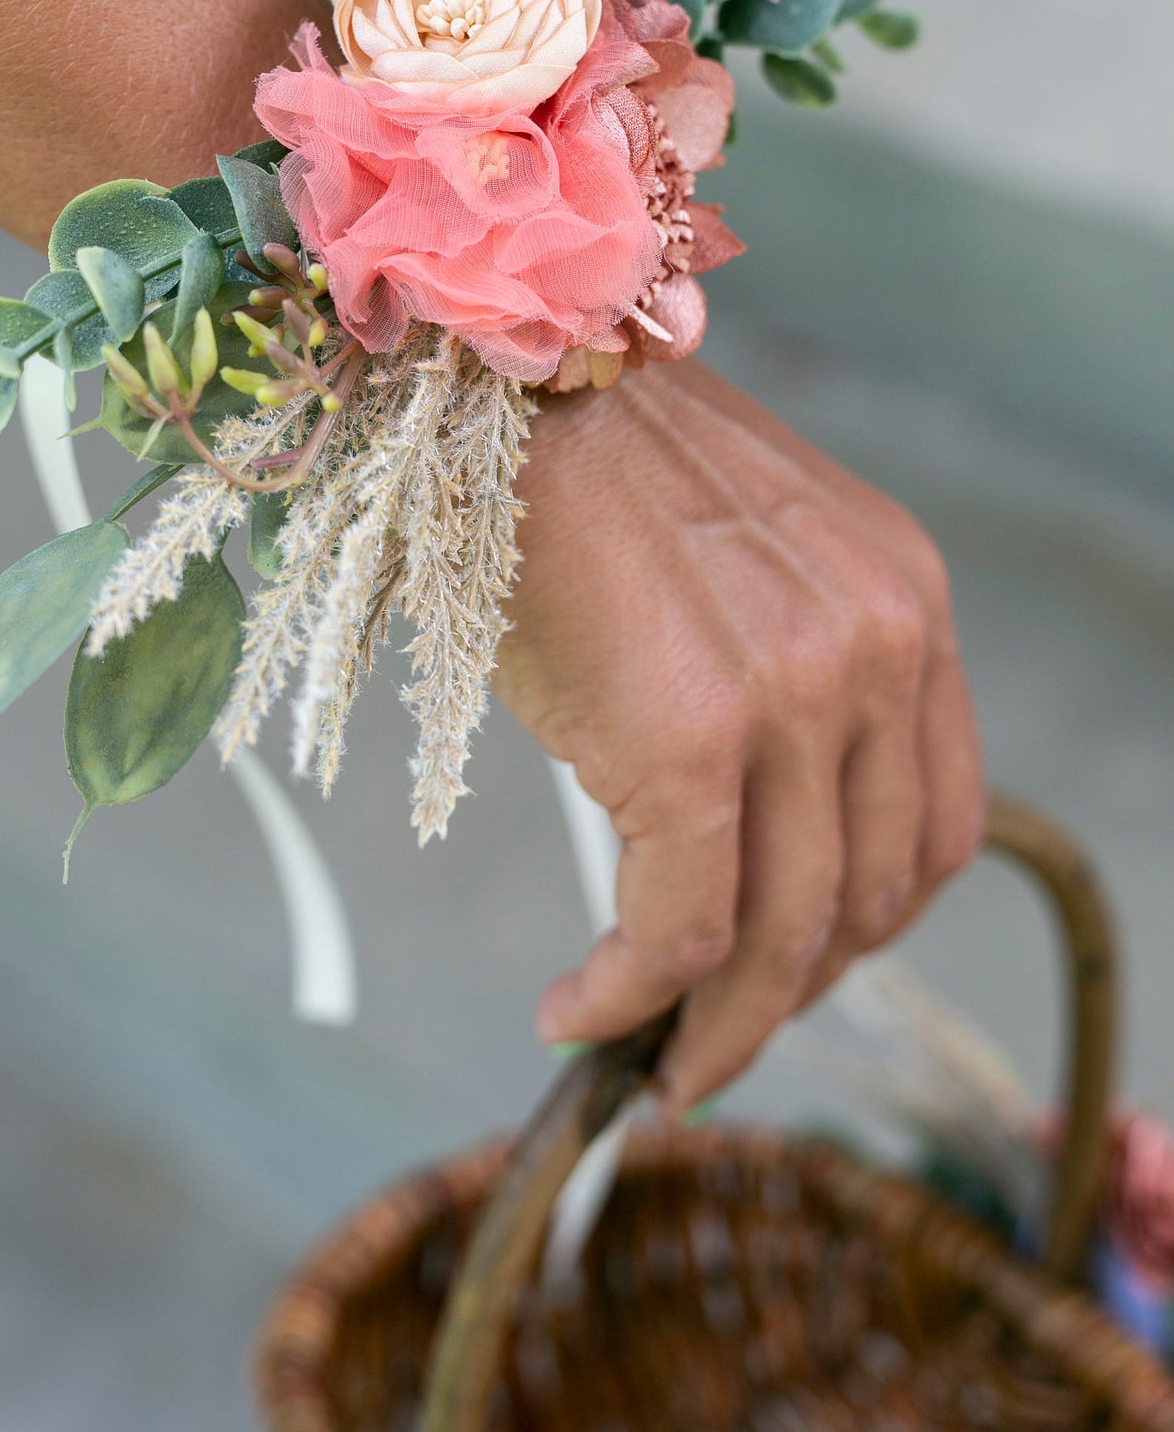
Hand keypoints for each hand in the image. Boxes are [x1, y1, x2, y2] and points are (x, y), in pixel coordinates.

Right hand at [495, 353, 984, 1110]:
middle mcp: (878, 648)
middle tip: (707, 1033)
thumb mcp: (739, 552)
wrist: (495, 378)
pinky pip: (679, 929)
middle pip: (869, 896)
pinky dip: (631, 998)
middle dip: (789, 992)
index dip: (866, 925)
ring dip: (713, 1027)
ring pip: (783, 934)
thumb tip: (735, 818)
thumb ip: (780, 666)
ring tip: (647, 1053)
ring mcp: (795, 696)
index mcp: (905, 599)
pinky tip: (577, 1012)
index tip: (791, 971)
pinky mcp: (690, 740)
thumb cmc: (584, 459)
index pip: (936, 821)